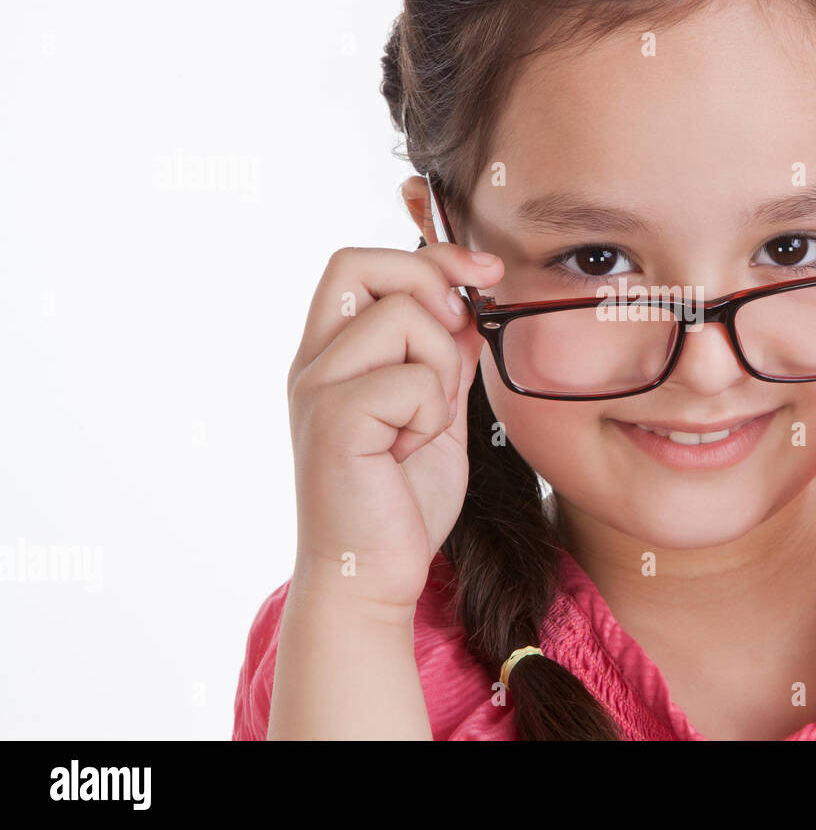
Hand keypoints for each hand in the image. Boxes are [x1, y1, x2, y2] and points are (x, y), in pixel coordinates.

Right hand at [285, 242, 502, 611]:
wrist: (374, 575)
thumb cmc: (402, 502)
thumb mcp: (435, 412)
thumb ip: (445, 357)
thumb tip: (468, 302)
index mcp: (332, 355)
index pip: (360, 264)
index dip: (429, 257)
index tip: (485, 274)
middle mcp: (313, 363)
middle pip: (362, 264)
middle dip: (431, 284)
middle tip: (458, 338)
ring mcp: (317, 389)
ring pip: (404, 318)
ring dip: (443, 368)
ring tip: (428, 422)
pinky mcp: (333, 422)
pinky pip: (411, 379)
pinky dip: (432, 413)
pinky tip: (411, 450)